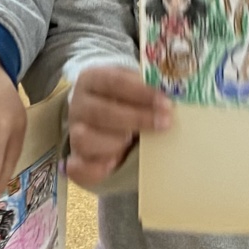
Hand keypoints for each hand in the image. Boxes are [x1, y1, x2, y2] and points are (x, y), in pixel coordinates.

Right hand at [67, 65, 169, 184]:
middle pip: (101, 111)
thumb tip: (174, 101)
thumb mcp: (134, 84)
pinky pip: (77, 168)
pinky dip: (95, 168)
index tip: (167, 103)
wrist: (106, 111)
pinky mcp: (75, 157)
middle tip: (164, 123)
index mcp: (92, 79)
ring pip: (84, 138)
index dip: (141, 93)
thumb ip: (148, 89)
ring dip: (114, 142)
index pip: (114, 82)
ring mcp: (74, 132)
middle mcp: (78, 105)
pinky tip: (113, 164)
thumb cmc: (126, 97)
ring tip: (133, 142)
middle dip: (136, 119)